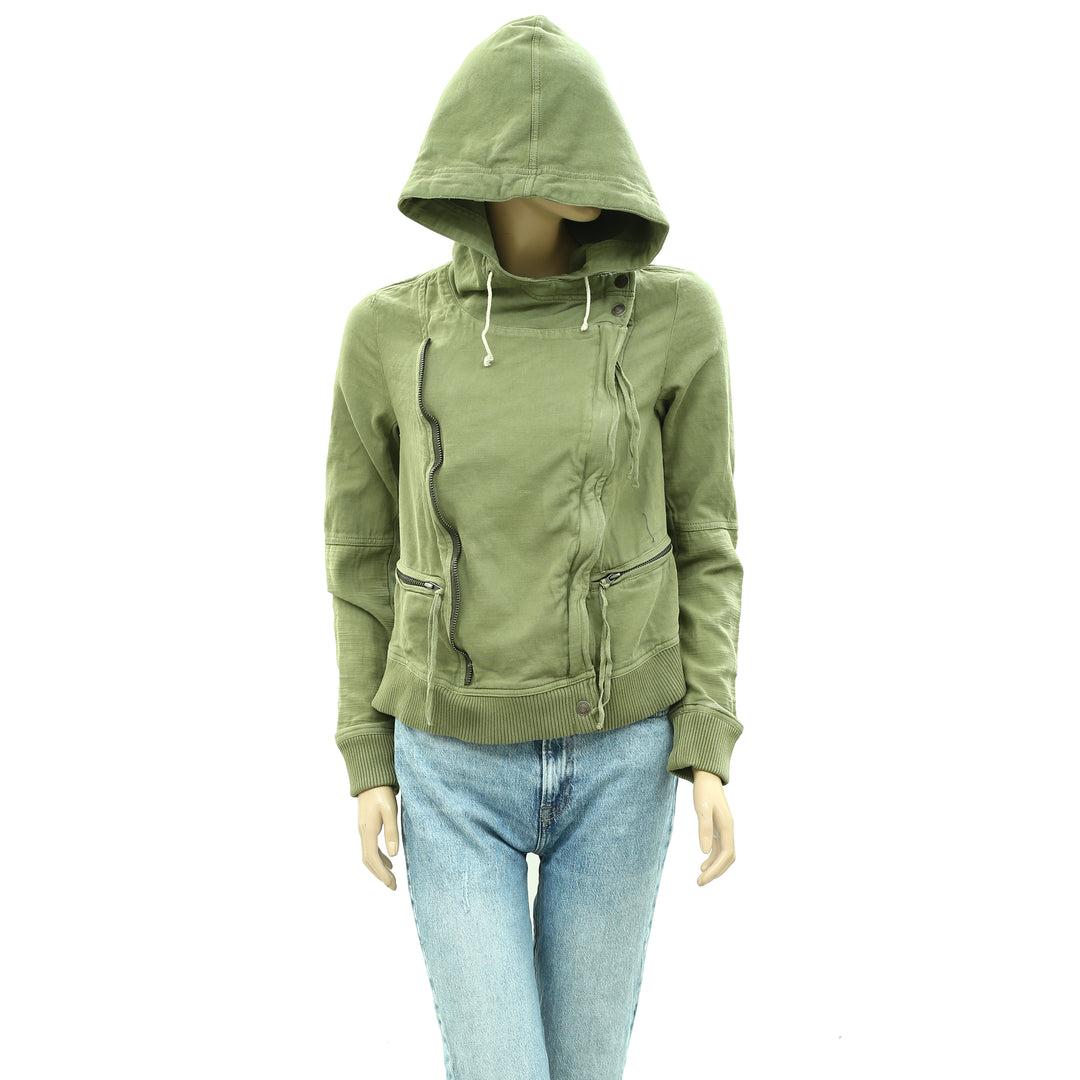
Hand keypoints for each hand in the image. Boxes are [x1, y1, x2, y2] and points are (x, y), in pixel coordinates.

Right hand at [356, 785, 399, 889]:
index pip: (373, 859)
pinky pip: (370, 847)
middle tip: (392, 886)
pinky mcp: (367, 826)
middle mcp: (363, 833)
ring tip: (391, 877)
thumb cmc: (382, 793)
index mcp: (368, 831)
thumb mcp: (390, 812)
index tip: (391, 884)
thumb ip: (391, 833)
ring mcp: (364, 830)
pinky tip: (389, 859)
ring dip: (379, 868)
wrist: (371, 779)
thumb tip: (393, 855)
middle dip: (380, 875)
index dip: (382, 874)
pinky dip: (379, 857)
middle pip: (368, 861)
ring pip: (368, 855)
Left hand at [692, 767, 734, 885]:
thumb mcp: (701, 808)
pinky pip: (719, 848)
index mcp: (727, 827)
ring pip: (724, 855)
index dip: (715, 870)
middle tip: (699, 883)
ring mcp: (724, 829)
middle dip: (716, 872)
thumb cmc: (704, 791)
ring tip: (700, 878)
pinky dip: (712, 858)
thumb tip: (704, 852)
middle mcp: (728, 830)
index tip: (702, 878)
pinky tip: (703, 864)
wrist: (707, 776)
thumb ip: (704, 828)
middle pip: (727, 858)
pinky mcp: (718, 827)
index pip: (726, 855)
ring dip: (714, 868)